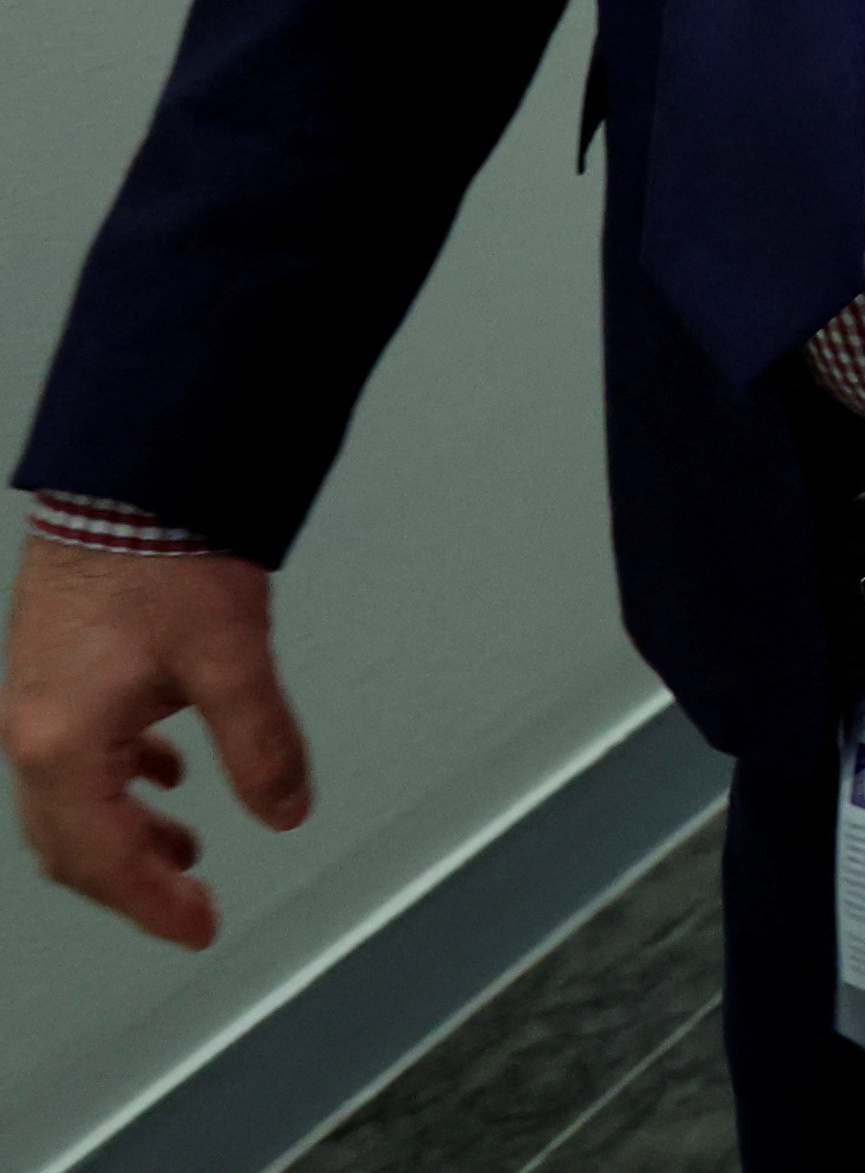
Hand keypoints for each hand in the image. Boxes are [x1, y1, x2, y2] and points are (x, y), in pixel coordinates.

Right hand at [7, 538, 311, 949]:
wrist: (128, 479)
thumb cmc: (162, 552)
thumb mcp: (231, 656)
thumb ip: (261, 741)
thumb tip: (287, 808)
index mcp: (62, 741)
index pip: (101, 857)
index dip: (150, 903)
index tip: (196, 929)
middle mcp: (33, 729)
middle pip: (71, 843)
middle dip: (131, 881)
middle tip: (190, 906)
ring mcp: (36, 700)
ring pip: (68, 801)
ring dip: (124, 833)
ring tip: (182, 853)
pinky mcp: (54, 670)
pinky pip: (77, 753)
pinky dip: (119, 780)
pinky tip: (163, 770)